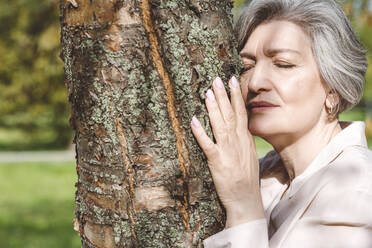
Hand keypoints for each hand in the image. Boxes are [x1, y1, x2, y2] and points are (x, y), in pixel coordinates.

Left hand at [191, 76, 263, 227]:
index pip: (241, 113)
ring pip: (220, 125)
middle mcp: (238, 142)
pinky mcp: (217, 162)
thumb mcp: (249, 155)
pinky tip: (194, 120)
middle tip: (216, 79)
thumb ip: (243, 139)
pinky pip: (207, 144)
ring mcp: (228, 151)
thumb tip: (239, 127)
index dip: (236, 96)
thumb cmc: (247, 179)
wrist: (246, 200)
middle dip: (224, 95)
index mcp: (245, 139)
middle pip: (230, 114)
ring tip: (207, 92)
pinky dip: (201, 132)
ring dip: (213, 108)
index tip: (232, 80)